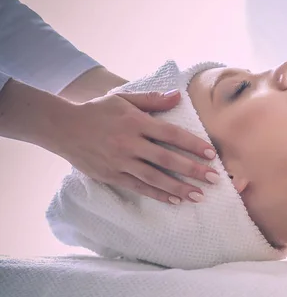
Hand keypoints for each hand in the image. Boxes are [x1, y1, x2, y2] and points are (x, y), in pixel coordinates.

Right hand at [54, 90, 219, 203]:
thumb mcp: (123, 98)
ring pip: (154, 177)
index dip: (192, 144)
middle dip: (192, 170)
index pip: (171, 134)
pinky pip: (138, 187)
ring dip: (178, 187)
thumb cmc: (97, 110)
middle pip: (166, 159)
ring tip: (199, 195)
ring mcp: (120, 161)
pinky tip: (175, 200)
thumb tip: (178, 96)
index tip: (211, 153)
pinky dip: (158, 195)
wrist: (62, 127)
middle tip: (214, 179)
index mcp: (135, 122)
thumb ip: (152, 100)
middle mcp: (129, 143)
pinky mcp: (111, 175)